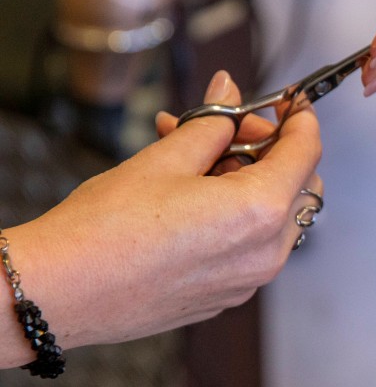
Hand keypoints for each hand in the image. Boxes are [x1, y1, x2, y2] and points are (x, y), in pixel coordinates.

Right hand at [1, 71, 321, 366]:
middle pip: (299, 185)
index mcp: (260, 211)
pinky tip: (191, 194)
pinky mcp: (226, 295)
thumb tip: (230, 92)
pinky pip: (251, 245)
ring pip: (275, 217)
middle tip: (228, 127)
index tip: (290, 101)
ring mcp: (248, 280)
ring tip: (192, 154)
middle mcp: (266, 252)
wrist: (57, 292)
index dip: (300, 119)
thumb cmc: (105, 228)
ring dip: (248, 179)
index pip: (307, 152)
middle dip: (270, 149)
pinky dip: (236, 214)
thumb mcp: (164, 158)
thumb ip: (212, 123)